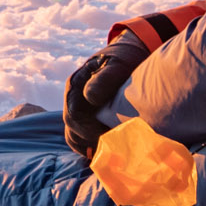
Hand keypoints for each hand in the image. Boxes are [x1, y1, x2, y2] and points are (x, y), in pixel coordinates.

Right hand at [63, 35, 150, 155]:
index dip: (89, 131)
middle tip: (117, 149)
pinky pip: (85, 139)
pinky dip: (95, 148)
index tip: (111, 137)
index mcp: (75, 85)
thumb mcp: (118, 64)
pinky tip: (113, 151)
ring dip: (92, 148)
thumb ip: (105, 78)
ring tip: (115, 152)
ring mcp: (81, 109)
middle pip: (72, 131)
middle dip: (92, 143)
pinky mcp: (90, 117)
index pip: (73, 117)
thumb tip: (89, 97)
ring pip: (76, 138)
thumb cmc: (126, 57)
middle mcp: (74, 99)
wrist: (133, 53)